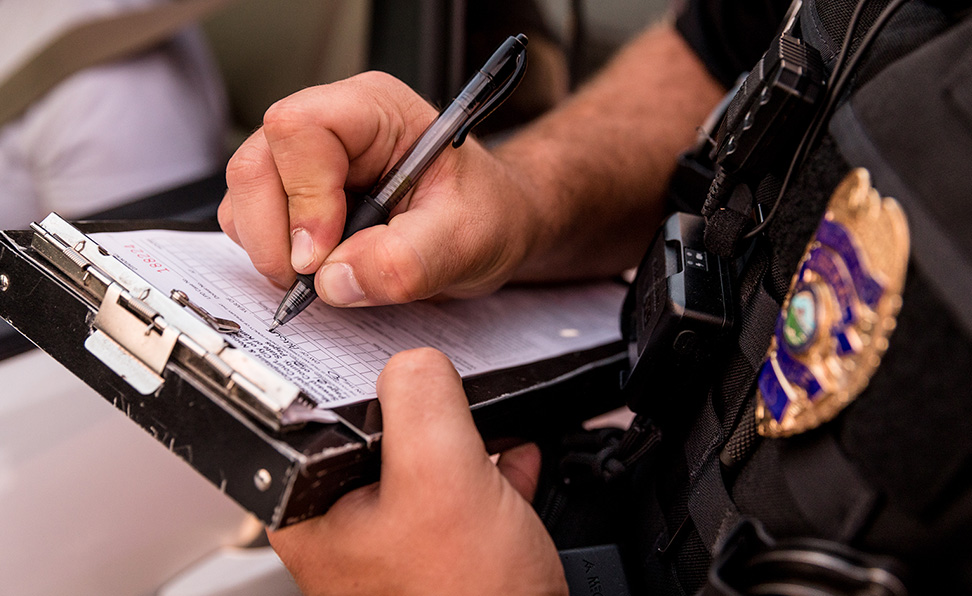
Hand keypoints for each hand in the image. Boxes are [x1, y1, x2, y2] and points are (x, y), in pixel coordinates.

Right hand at [218, 72, 539, 306]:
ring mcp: (307, 162)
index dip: (302, 196)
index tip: (321, 255)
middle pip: (255, 164)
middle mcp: (333, 126)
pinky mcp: (295, 196)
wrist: (491, 227)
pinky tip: (319, 270)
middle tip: (316, 278)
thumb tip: (335, 280)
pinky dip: (272, 258)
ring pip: (245, 196)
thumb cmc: (486, 213)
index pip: (299, 129)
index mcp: (375, 111)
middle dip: (275, 234)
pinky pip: (251, 223)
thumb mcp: (466, 240)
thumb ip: (406, 260)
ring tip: (326, 274)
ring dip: (271, 249)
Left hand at [267, 348, 566, 595]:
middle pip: (378, 431)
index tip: (404, 362)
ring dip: (463, 435)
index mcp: (312, 510)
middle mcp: (344, 527)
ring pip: (423, 460)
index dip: (365, 376)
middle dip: (426, 407)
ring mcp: (395, 541)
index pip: (320, 411)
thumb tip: (415, 361)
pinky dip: (488, 469)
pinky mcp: (440, 553)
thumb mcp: (440, 477)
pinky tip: (513, 455)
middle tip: (455, 392)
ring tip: (489, 418)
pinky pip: (460, 491)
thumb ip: (419, 400)